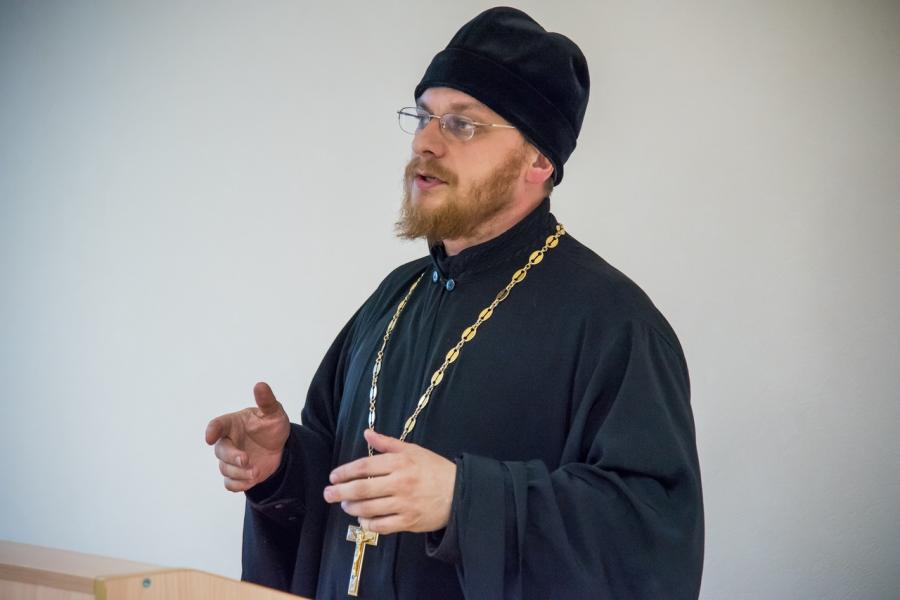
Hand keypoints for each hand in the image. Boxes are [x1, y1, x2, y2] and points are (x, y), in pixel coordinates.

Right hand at [205, 382, 289, 491]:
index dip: (212, 430)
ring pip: (225, 469)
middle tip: (246, 460)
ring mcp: (231, 459)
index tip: (210, 437)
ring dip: (239, 473)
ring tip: (256, 472)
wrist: (280, 446)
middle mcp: (228, 442)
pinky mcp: (237, 474)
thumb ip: (266, 401)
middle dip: (232, 457)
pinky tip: (252, 480)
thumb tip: (260, 385)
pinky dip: (239, 485)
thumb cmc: (272, 425)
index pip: (217, 425)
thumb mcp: (274, 412)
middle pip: (220, 451)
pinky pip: (230, 484)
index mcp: (233, 424)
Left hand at [323, 429, 456, 533]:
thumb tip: (367, 433)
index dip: (345, 471)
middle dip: (340, 491)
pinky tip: (362, 518)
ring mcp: (404, 504)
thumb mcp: (413, 450)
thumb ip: (387, 443)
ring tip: (345, 504)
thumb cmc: (434, 469)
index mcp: (400, 462)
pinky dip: (368, 523)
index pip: (365, 465)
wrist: (459, 493)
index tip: (333, 476)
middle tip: (328, 494)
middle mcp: (400, 483)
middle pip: (362, 488)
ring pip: (368, 508)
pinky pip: (381, 525)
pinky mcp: (408, 522)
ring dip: (352, 507)